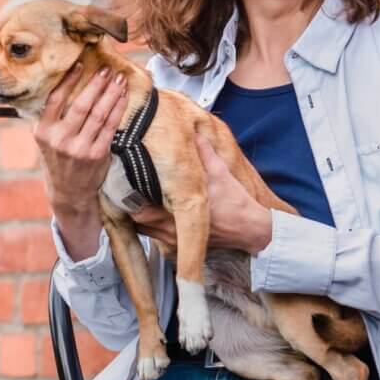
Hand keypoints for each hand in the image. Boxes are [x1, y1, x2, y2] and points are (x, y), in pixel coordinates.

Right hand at [35, 65, 127, 216]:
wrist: (69, 190)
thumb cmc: (59, 157)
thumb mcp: (46, 138)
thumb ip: (52, 117)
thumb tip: (67, 83)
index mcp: (43, 131)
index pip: (56, 99)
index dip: (69, 80)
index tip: (80, 63)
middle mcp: (60, 139)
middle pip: (81, 105)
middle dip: (96, 85)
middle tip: (107, 69)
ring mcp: (79, 148)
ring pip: (99, 114)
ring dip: (111, 94)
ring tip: (119, 79)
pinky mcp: (97, 154)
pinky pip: (111, 127)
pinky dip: (118, 110)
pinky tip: (123, 97)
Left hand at [134, 131, 272, 256]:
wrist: (250, 229)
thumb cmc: (236, 205)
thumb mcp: (221, 173)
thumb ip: (204, 153)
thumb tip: (196, 134)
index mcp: (177, 212)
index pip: (137, 206)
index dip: (129, 193)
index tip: (129, 180)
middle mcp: (171, 230)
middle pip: (136, 219)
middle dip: (132, 204)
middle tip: (132, 188)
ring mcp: (173, 240)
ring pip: (144, 228)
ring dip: (141, 215)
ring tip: (143, 199)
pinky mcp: (178, 245)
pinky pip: (155, 236)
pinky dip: (151, 225)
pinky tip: (157, 213)